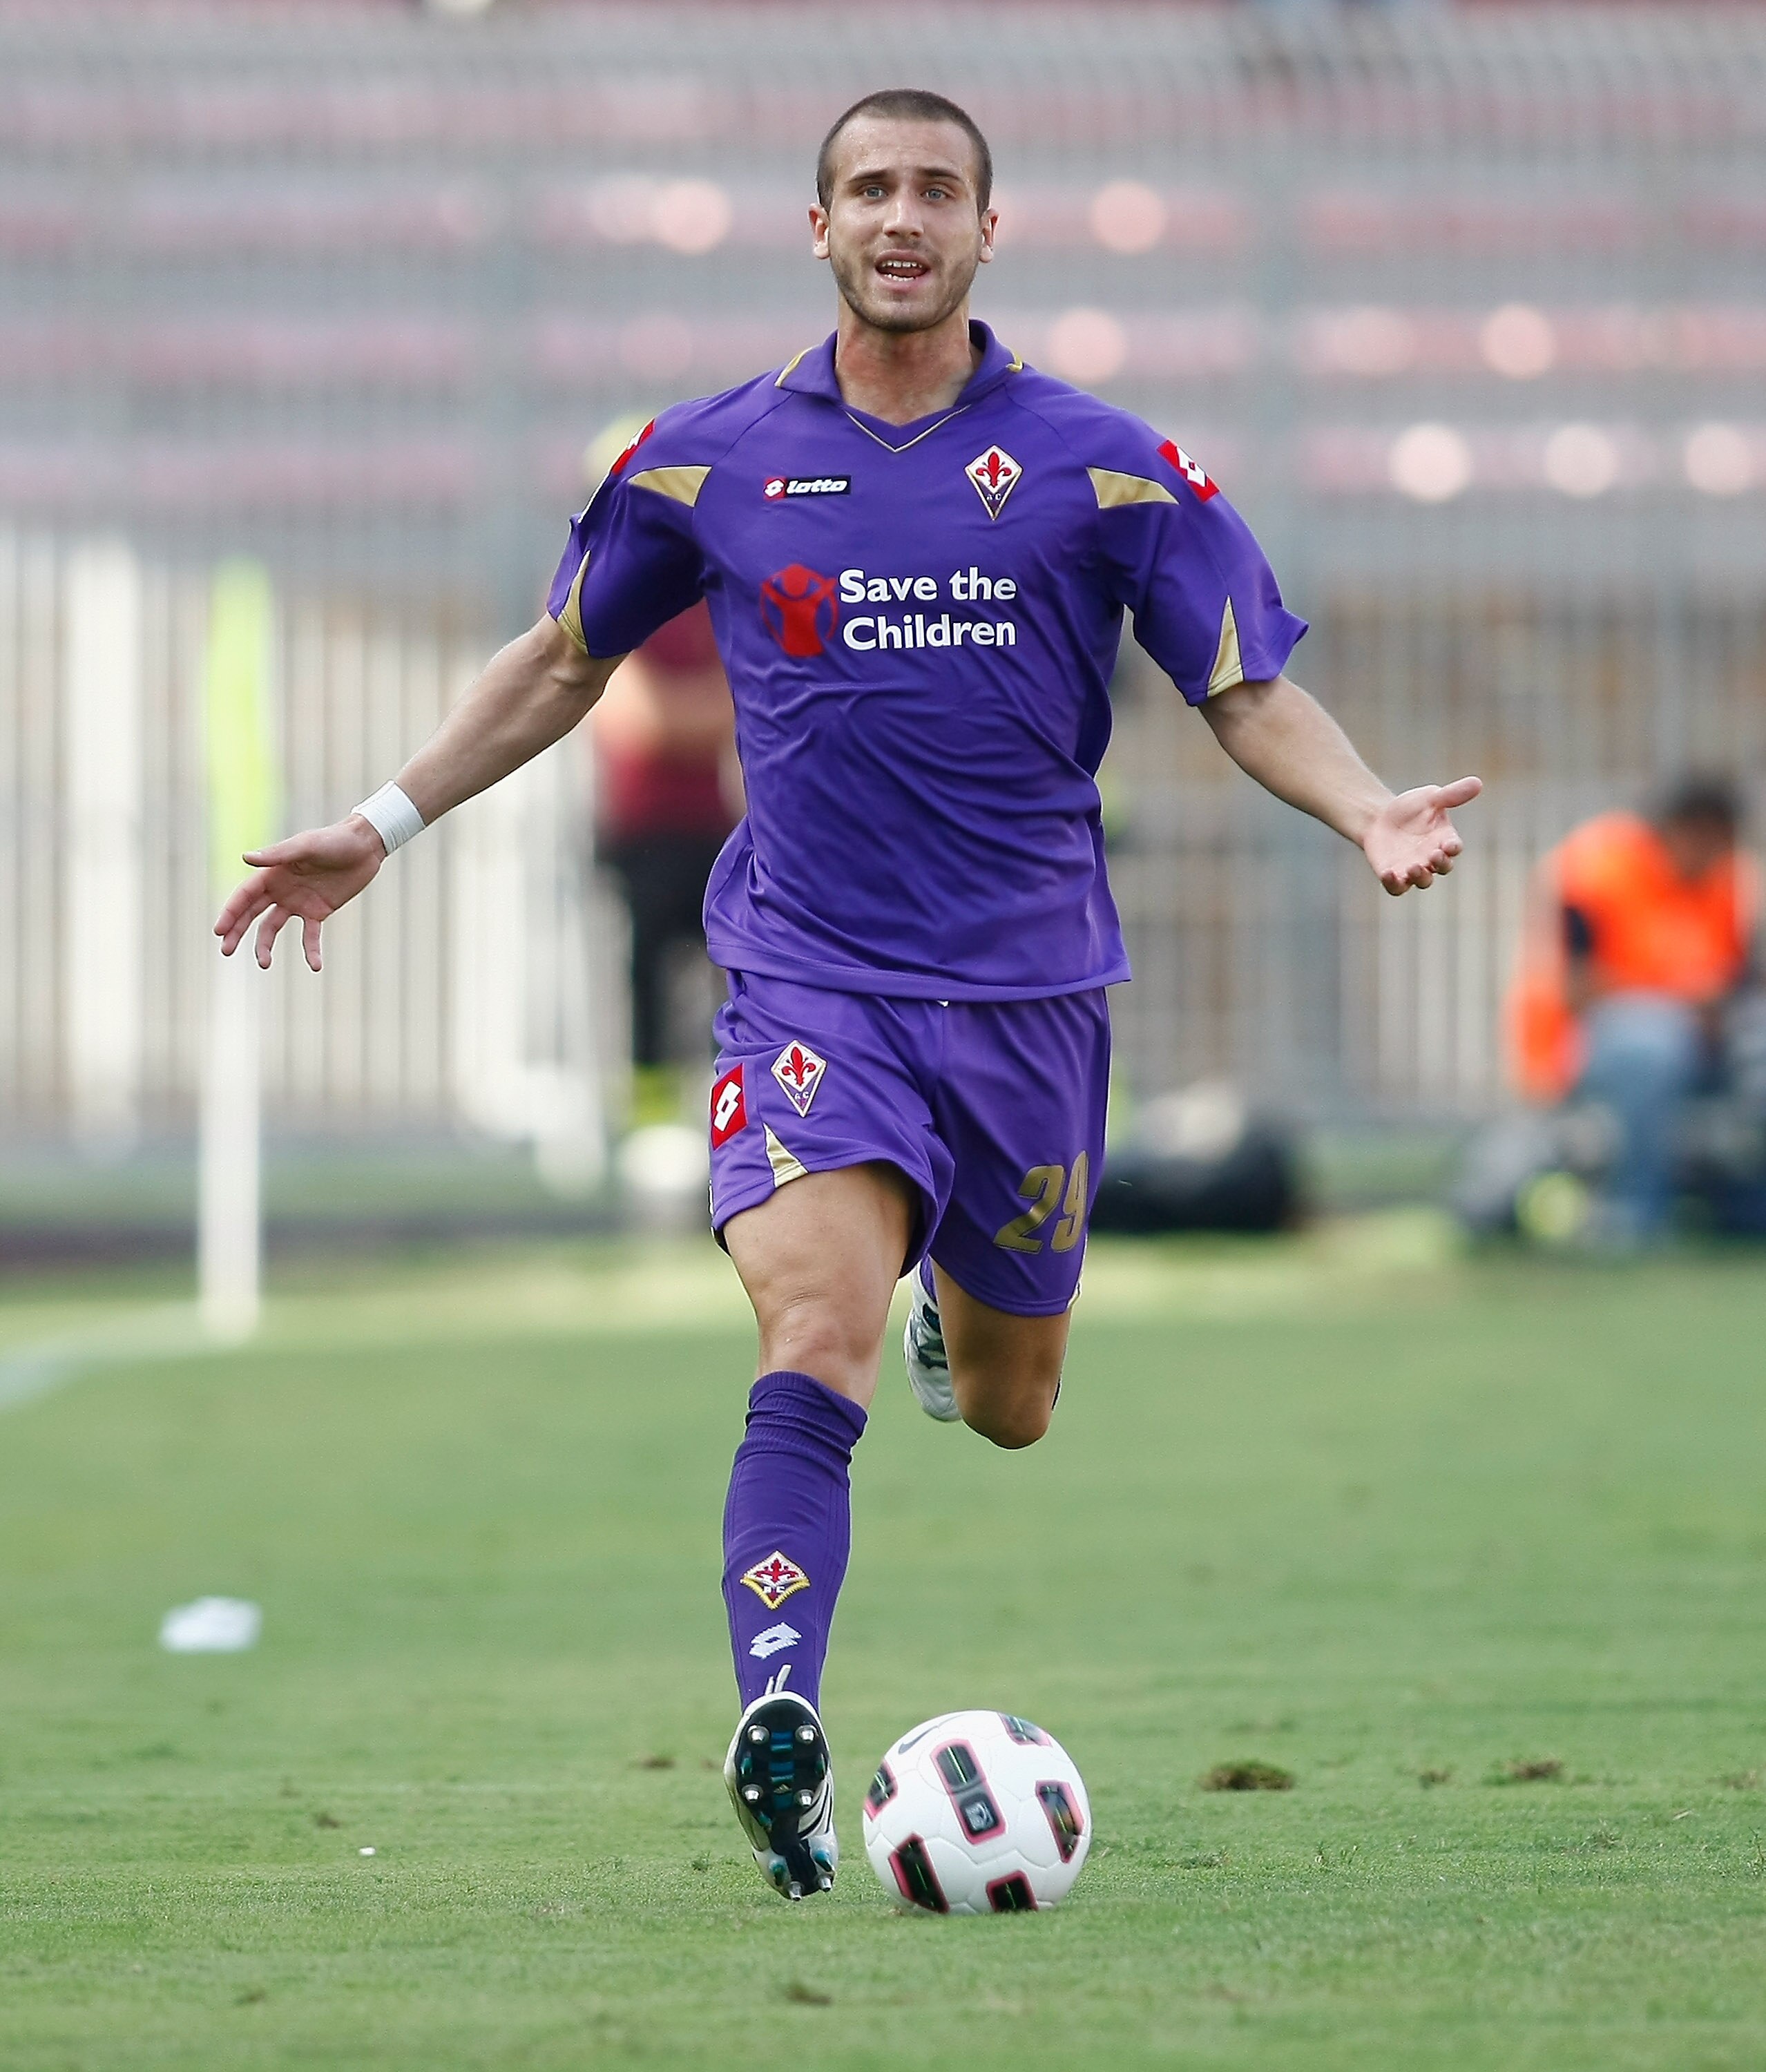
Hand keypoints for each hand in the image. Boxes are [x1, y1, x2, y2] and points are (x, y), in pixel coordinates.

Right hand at [214, 816, 384, 969]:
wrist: (364, 847)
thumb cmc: (334, 840)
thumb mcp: (306, 846)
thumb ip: (278, 854)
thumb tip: (246, 858)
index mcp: (272, 873)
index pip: (244, 896)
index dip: (231, 912)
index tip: (219, 931)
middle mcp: (280, 889)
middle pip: (252, 914)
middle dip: (237, 932)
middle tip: (226, 951)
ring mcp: (298, 902)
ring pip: (273, 927)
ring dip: (265, 945)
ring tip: (264, 964)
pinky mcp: (318, 912)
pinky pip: (310, 935)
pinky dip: (310, 950)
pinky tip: (314, 966)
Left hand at [1362, 777, 1482, 895]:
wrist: (1378, 818)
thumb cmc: (1410, 808)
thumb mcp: (1430, 798)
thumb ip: (1452, 794)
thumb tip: (1477, 783)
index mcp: (1444, 840)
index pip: (1454, 848)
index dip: (1453, 848)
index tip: (1449, 845)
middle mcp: (1431, 858)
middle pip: (1442, 867)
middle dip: (1440, 863)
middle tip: (1434, 855)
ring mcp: (1413, 869)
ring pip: (1423, 881)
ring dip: (1420, 877)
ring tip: (1414, 867)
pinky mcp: (1393, 876)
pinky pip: (1397, 888)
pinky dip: (1394, 884)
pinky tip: (1389, 874)